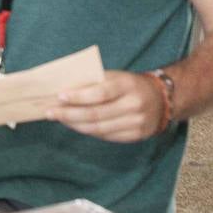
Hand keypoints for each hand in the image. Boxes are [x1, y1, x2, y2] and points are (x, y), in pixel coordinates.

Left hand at [45, 70, 165, 141]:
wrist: (163, 98)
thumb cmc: (130, 84)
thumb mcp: (116, 76)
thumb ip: (94, 83)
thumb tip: (63, 91)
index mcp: (128, 85)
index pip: (100, 92)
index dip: (78, 96)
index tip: (59, 96)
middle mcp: (133, 105)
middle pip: (95, 114)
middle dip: (68, 114)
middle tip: (50, 112)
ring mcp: (136, 122)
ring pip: (98, 128)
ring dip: (74, 124)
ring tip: (58, 118)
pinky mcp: (135, 135)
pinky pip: (106, 136)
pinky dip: (87, 131)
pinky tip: (75, 125)